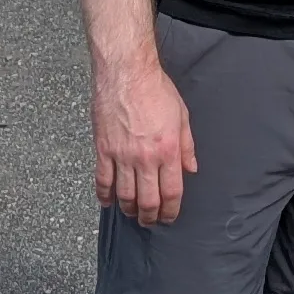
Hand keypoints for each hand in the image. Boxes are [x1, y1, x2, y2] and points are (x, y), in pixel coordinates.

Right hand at [93, 49, 199, 224]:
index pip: (171, 192)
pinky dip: (104, 195)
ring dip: (129, 209)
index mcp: (168, 150)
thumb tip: (191, 169)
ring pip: (125, 195)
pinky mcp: (103, 149)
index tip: (169, 217)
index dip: (171, 211)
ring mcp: (122, 155)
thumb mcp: (182, 116)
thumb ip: (187, 146)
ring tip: (132, 213)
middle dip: (150, 216)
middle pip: (148, 200)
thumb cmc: (156, 89)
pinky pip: (103, 180)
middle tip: (150, 221)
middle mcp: (145, 158)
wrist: (127, 73)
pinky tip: (108, 202)